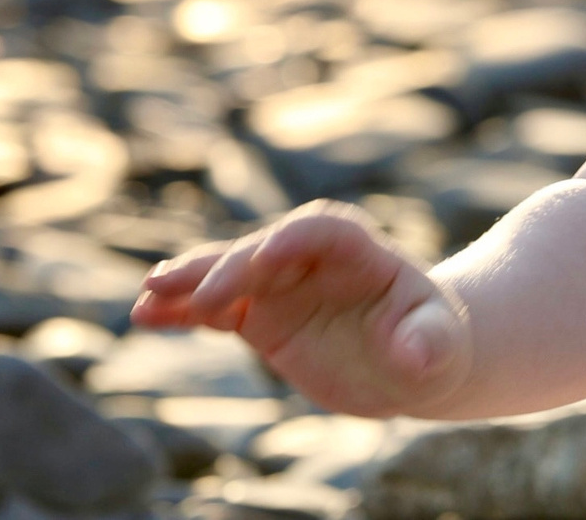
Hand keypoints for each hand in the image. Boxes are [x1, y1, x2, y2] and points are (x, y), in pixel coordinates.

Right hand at [130, 200, 470, 416]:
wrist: (411, 356)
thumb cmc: (432, 341)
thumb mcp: (440, 344)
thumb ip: (428, 343)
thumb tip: (415, 354)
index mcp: (357, 247)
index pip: (319, 229)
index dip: (291, 238)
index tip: (263, 257)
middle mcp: (308, 255)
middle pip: (261, 250)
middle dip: (228, 269)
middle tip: (195, 295)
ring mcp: (278, 281)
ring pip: (226, 272)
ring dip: (189, 282)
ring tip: (148, 297)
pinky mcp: (258, 312)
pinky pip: (213, 307)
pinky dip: (181, 309)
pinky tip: (145, 316)